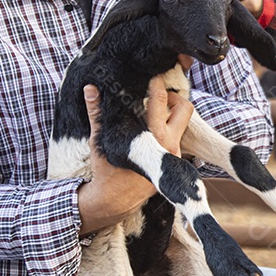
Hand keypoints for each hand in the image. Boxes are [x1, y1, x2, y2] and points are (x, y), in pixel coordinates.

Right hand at [77, 73, 193, 235]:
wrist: (115, 200)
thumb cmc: (106, 169)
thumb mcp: (100, 139)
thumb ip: (97, 113)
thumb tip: (90, 88)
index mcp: (152, 136)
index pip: (162, 100)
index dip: (158, 84)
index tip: (153, 76)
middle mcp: (168, 144)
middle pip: (185, 108)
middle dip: (174, 98)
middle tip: (158, 96)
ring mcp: (175, 154)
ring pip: (183, 123)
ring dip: (171, 114)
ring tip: (154, 110)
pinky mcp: (176, 161)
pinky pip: (178, 137)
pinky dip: (168, 128)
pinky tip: (153, 128)